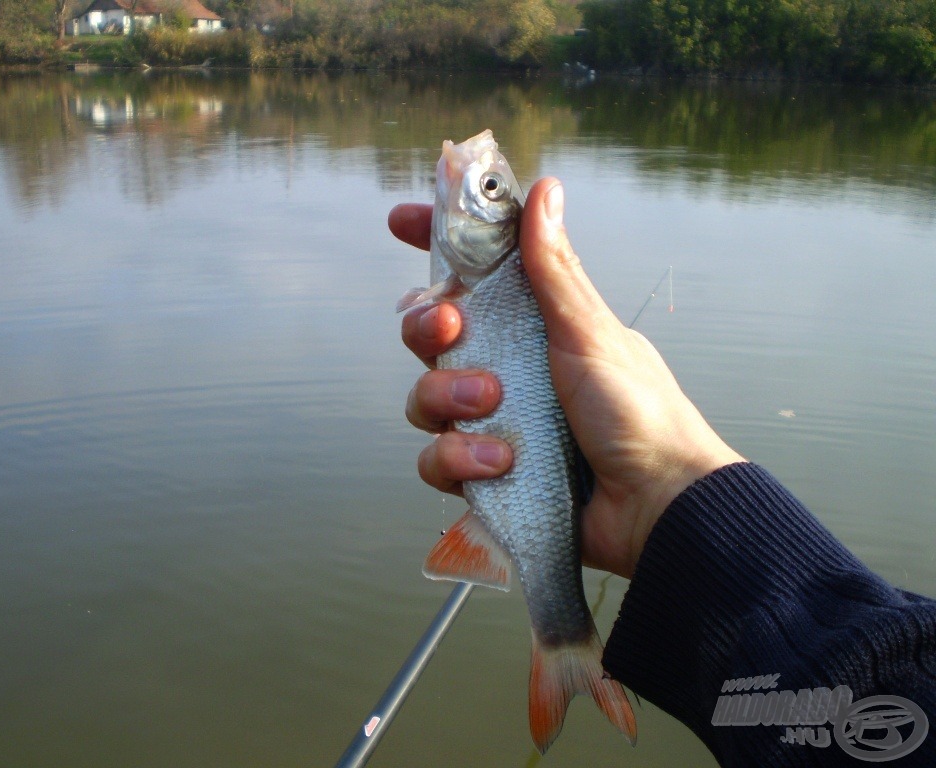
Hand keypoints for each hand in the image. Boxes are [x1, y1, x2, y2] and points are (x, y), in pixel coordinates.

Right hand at [390, 178, 744, 578]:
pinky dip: (462, 458)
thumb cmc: (637, 411)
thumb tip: (544, 188)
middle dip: (426, 328)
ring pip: (423, 399)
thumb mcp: (589, 332)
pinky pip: (437, 460)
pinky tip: (502, 462)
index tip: (400, 220)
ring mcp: (490, 422)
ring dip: (448, 398)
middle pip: (427, 336)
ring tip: (493, 405)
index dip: (432, 245)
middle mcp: (504, 368)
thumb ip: (553, 268)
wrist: (655, 504)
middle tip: (449, 328)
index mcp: (530, 325)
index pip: (471, 275)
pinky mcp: (484, 474)